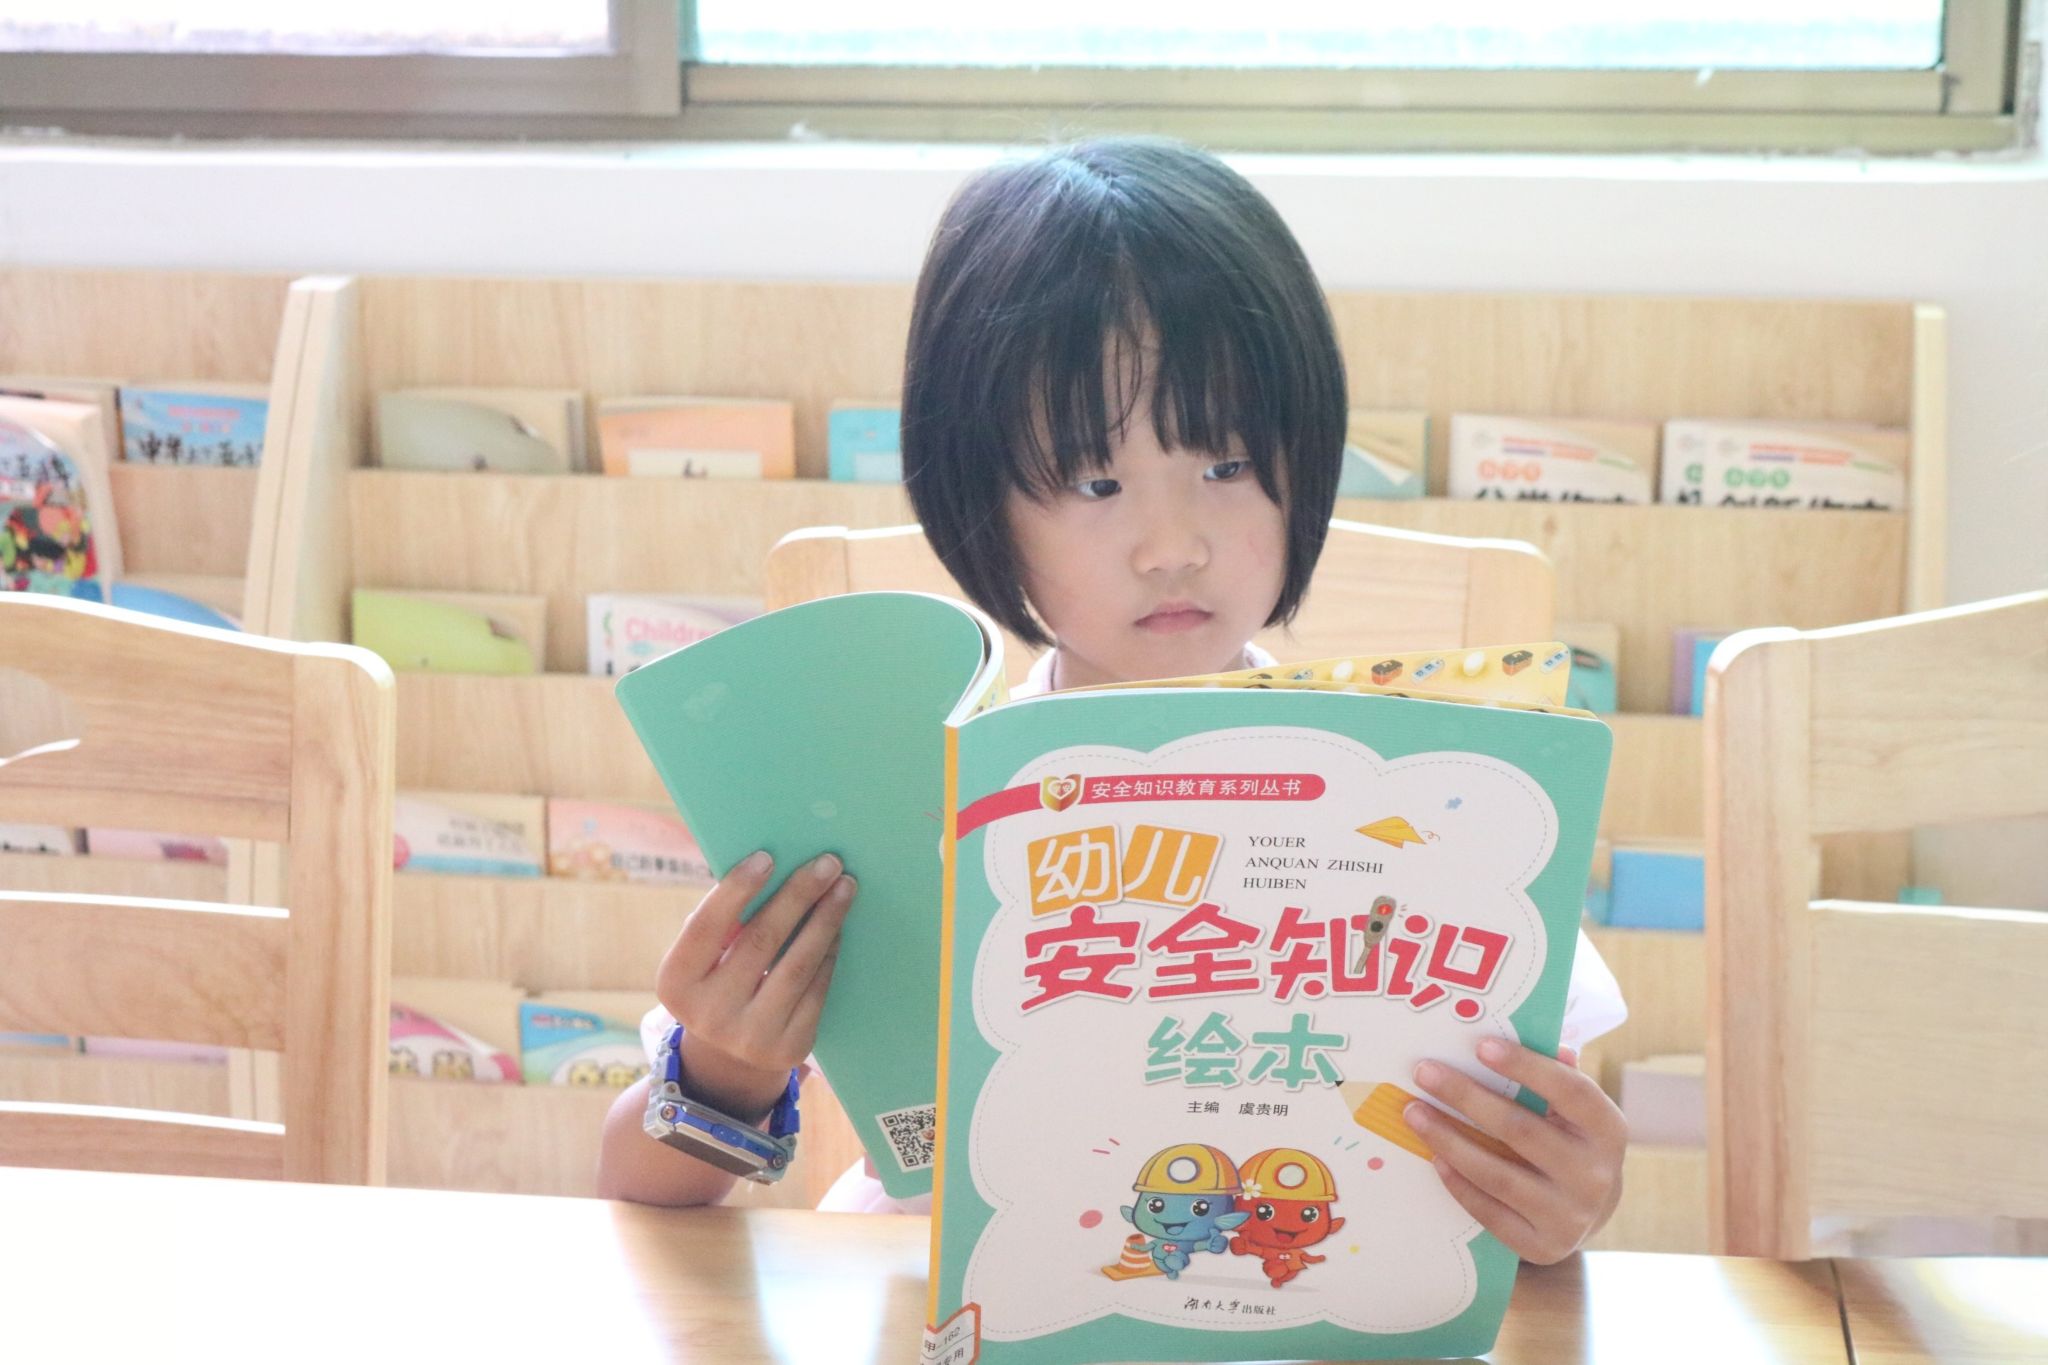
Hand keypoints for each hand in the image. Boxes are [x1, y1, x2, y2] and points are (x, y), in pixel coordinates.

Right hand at [654, 849, 856, 1121]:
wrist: (728, 1063)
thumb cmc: (716, 986)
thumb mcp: (701, 963)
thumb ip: (721, 924)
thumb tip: (769, 869)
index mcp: (676, 984)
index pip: (706, 928)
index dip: (736, 890)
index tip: (767, 856)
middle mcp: (709, 1014)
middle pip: (761, 941)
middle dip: (798, 896)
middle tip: (827, 862)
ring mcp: (751, 1036)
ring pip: (797, 965)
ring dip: (826, 919)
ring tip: (844, 886)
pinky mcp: (789, 1048)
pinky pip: (816, 988)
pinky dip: (830, 951)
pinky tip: (838, 925)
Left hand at [1406, 1039, 1626, 1263]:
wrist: (1589, 1209)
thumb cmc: (1570, 1140)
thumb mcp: (1574, 1109)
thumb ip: (1553, 1074)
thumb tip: (1525, 1037)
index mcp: (1608, 1129)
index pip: (1569, 1090)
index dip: (1525, 1067)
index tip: (1480, 1045)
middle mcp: (1596, 1175)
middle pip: (1520, 1130)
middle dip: (1466, 1098)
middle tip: (1424, 1072)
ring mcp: (1571, 1215)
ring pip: (1497, 1173)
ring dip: (1447, 1139)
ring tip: (1413, 1113)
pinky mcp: (1544, 1246)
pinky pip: (1489, 1212)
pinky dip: (1457, 1183)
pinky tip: (1433, 1156)